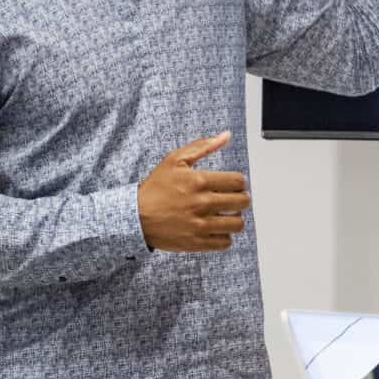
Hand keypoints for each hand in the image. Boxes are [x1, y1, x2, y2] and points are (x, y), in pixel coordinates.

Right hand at [137, 132, 250, 252]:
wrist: (135, 217)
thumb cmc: (154, 189)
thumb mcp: (174, 160)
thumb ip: (203, 146)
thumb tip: (225, 136)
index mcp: (199, 181)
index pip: (238, 181)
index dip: (239, 182)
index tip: (233, 185)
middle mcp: (202, 203)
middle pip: (242, 202)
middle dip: (240, 198)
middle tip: (232, 199)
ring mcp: (200, 225)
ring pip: (238, 224)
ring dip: (234, 218)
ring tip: (225, 214)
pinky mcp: (197, 242)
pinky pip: (225, 242)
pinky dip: (224, 235)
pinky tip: (215, 228)